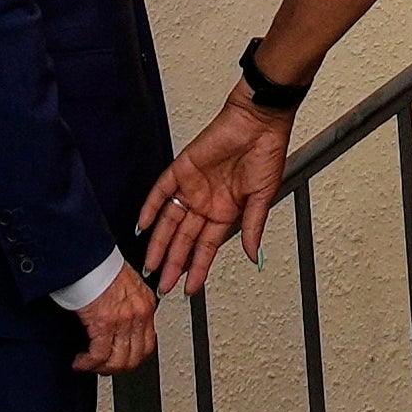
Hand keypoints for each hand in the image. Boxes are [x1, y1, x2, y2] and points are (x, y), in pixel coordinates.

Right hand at [66, 272, 161, 377]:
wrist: (85, 254)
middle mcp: (139, 313)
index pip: (148, 343)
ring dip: (101, 368)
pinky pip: (99, 355)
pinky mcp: (104, 323)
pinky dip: (88, 363)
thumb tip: (120, 324)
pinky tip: (80, 361)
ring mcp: (123, 319)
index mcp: (145, 303)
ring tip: (88, 365)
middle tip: (101, 367)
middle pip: (135, 357)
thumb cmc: (98, 265)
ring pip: (118, 360)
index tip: (119, 360)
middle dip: (116, 368)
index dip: (132, 357)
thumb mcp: (124, 284)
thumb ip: (128, 305)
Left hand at [135, 96, 289, 282]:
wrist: (258, 122)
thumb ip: (253, 227)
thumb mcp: (263, 198)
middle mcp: (207, 202)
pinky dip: (151, 206)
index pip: (206, 247)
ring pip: (170, 221)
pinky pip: (161, 190)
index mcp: (226, 211)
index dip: (197, 268)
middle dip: (174, 264)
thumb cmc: (267, 153)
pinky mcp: (182, 167)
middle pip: (184, 239)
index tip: (189, 288)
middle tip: (164, 286)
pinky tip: (144, 225)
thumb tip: (253, 257)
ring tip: (151, 265)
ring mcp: (193, 186)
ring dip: (160, 243)